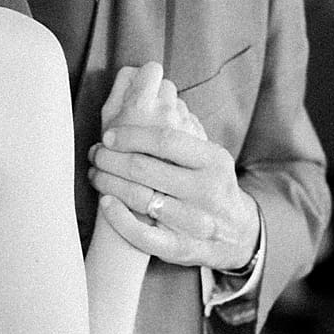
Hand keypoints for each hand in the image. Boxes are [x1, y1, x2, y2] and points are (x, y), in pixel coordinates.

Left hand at [90, 80, 260, 270]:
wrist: (238, 235)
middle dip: (113, 159)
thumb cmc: (212, 184)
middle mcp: (209, 191)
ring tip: (95, 174)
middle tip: (96, 153)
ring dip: (109, 185)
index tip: (110, 134)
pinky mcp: (185, 249)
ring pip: (142, 200)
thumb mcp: (208, 154)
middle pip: (148, 170)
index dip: (133, 135)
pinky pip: (146, 236)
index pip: (167, 141)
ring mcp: (197, 223)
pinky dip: (121, 219)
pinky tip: (106, 203)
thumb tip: (155, 84)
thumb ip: (184, 126)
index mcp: (215, 161)